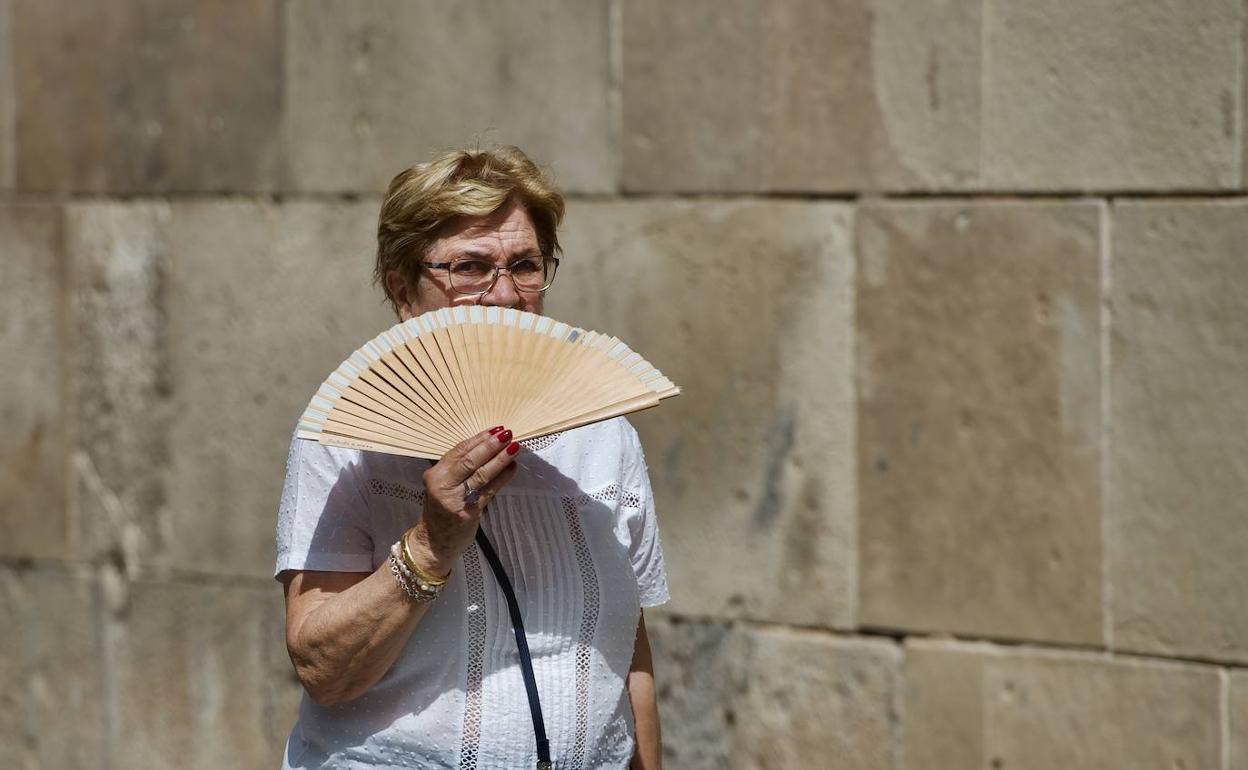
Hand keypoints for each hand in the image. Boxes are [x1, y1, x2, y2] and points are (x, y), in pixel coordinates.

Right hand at [406, 426, 520, 574]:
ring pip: (481, 474)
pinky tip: (512, 468)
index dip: (478, 438)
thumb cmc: (441, 509)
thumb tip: (488, 447)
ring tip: (514, 447)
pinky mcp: (468, 512)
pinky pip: (489, 491)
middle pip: (469, 460)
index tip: (495, 429)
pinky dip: (502, 478)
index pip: (458, 450)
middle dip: (490, 445)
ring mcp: (455, 500)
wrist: (434, 542)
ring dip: (500, 459)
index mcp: (435, 474)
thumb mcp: (443, 485)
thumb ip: (458, 469)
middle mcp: (442, 485)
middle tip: (507, 434)